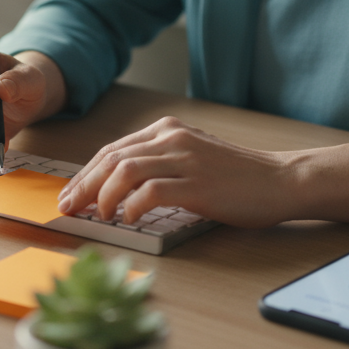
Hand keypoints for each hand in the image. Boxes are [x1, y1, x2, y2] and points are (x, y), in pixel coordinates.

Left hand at [55, 117, 296, 227]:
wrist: (280, 180)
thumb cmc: (237, 176)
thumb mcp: (192, 157)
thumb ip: (159, 162)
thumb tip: (116, 187)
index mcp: (167, 129)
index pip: (113, 149)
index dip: (85, 173)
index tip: (70, 195)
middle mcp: (172, 138)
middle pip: (111, 158)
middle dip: (83, 185)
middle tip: (68, 208)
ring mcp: (185, 159)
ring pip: (124, 171)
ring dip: (103, 196)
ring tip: (100, 216)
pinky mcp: (197, 184)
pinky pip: (151, 192)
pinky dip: (132, 206)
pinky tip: (129, 219)